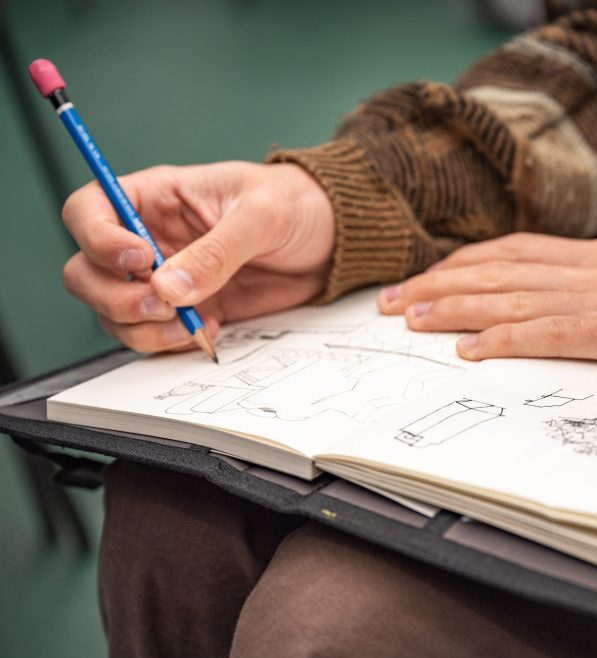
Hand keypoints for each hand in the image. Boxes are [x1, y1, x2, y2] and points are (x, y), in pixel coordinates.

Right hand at [62, 161, 333, 351]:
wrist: (334, 239)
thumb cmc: (296, 204)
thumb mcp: (262, 214)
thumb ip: (217, 250)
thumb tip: (169, 286)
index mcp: (155, 197)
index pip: (88, 212)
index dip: (99, 239)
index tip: (140, 259)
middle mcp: (148, 239)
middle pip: (87, 273)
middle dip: (116, 296)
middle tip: (164, 304)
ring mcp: (164, 280)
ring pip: (114, 313)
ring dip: (141, 328)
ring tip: (192, 322)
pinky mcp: (188, 311)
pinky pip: (153, 337)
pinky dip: (170, 344)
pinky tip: (211, 328)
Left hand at [377, 231, 596, 368]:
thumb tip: (581, 295)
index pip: (513, 252)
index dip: (462, 263)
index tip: (425, 275)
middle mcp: (589, 270)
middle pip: (496, 271)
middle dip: (437, 284)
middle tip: (389, 299)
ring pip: (510, 297)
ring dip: (453, 308)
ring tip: (408, 318)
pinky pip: (550, 334)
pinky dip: (504, 340)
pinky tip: (471, 349)